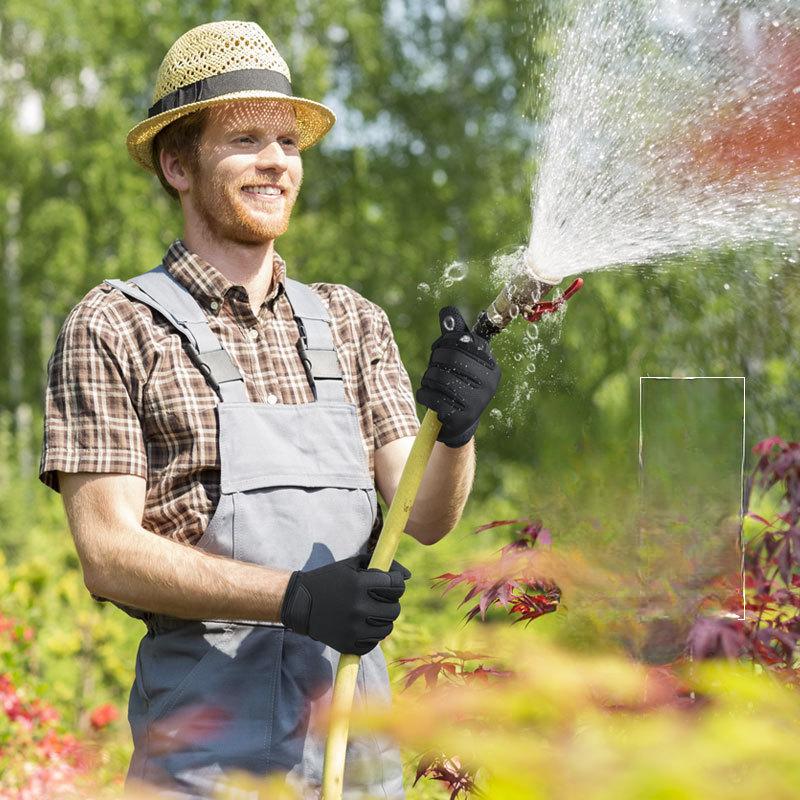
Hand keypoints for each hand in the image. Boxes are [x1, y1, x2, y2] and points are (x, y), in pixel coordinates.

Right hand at [280, 554, 411, 655]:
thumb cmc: (330, 578)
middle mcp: (358, 607)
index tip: (390, 582)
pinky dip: (372, 634)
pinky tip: (362, 624)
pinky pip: (374, 642)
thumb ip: (380, 565)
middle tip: (379, 598)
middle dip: (391, 601)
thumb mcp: (353, 564)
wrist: (300, 602)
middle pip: (395, 608)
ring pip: (388, 627)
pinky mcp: (348, 644)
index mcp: (360, 584)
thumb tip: (408, 575)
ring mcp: (354, 628)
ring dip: (383, 619)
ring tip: (371, 611)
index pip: (397, 586)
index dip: (397, 582)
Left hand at [416, 307, 500, 446]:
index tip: (438, 352)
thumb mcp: (460, 360)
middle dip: (433, 362)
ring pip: (437, 377)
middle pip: (449, 357)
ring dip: (427, 380)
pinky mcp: (461, 417)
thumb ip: (455, 336)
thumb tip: (447, 310)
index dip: (442, 344)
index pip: (461, 342)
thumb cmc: (458, 385)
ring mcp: (477, 402)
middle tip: (432, 370)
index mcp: (490, 366)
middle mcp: (488, 383)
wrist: (460, 424)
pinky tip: (429, 398)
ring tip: (431, 386)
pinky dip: (424, 395)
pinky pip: (432, 397)